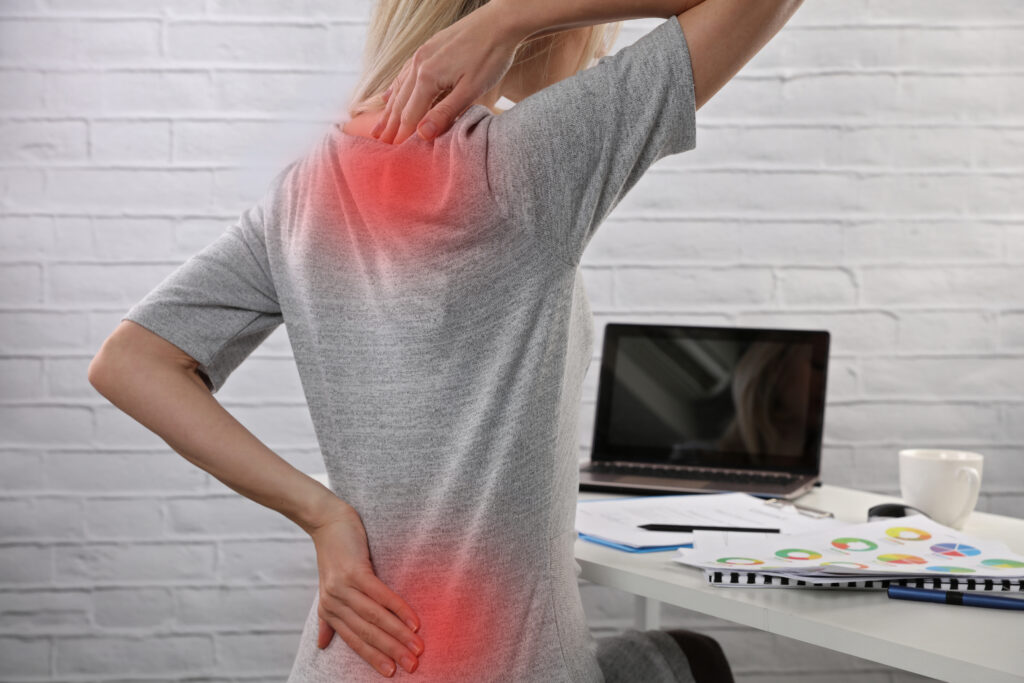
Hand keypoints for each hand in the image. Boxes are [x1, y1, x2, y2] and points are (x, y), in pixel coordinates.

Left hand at [309, 503, 423, 676]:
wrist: (328, 522)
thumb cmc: (334, 555)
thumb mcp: (327, 590)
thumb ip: (328, 619)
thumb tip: (321, 645)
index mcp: (330, 611)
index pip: (355, 640)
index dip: (374, 657)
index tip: (393, 672)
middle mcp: (334, 602)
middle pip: (367, 633)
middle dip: (392, 651)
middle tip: (413, 665)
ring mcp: (343, 587)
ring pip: (375, 617)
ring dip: (399, 633)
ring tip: (418, 645)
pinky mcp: (354, 571)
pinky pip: (379, 595)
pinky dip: (398, 609)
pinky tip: (413, 620)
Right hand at [371, 0, 522, 144]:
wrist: (500, 21)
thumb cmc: (490, 56)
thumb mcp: (471, 90)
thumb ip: (446, 112)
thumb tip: (422, 134)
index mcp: (428, 77)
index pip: (410, 114)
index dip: (401, 134)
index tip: (392, 151)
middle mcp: (418, 65)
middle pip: (400, 102)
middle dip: (390, 125)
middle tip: (379, 144)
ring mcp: (421, 54)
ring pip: (399, 88)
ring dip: (389, 109)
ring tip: (379, 126)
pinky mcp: (427, 48)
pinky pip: (404, 73)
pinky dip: (394, 88)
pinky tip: (389, 95)